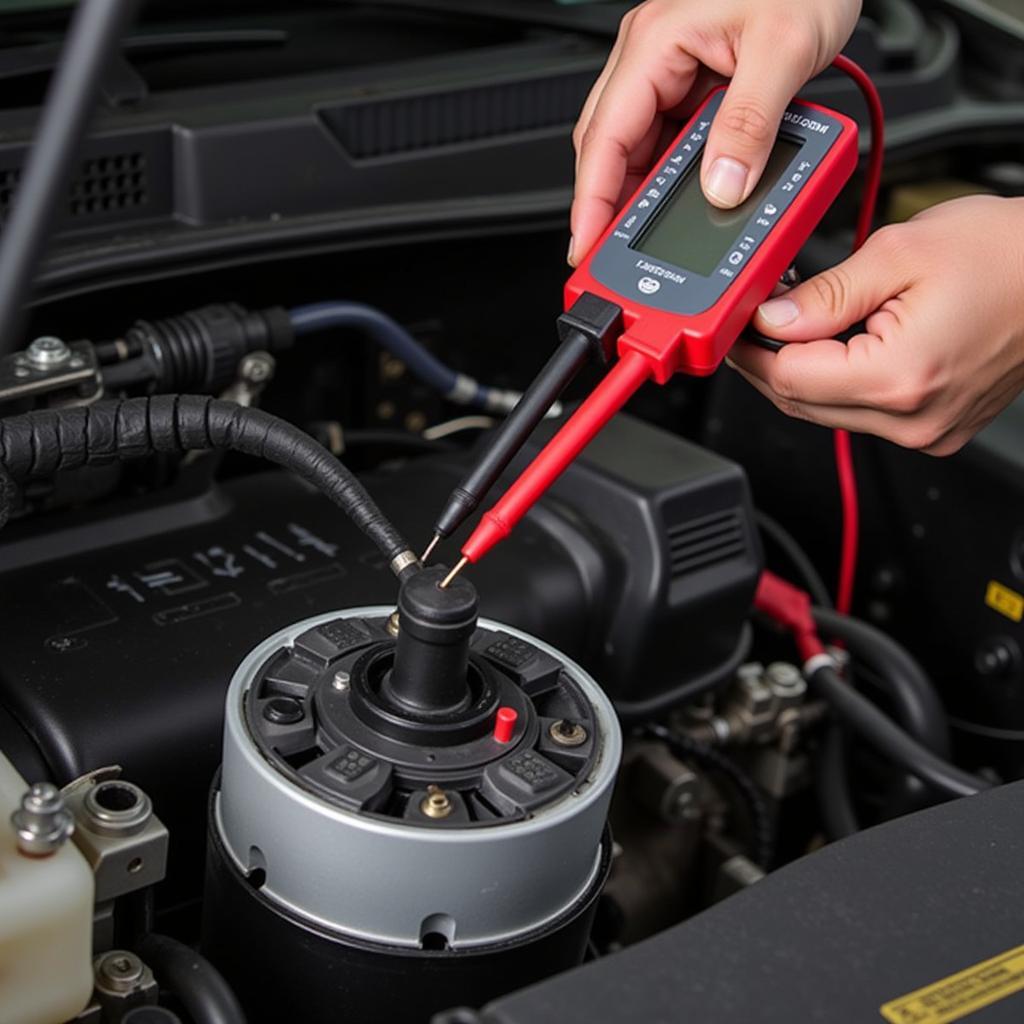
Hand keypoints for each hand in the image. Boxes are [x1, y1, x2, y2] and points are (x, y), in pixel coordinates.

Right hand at [569, 0, 860, 264]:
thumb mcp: (784, 49)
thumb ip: (750, 124)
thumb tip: (722, 187)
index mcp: (655, 43)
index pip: (603, 137)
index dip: (590, 201)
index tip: (586, 247)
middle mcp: (652, 58)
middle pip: (612, 152)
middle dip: (614, 207)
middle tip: (620, 259)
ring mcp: (670, 72)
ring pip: (640, 151)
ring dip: (651, 195)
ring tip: (661, 238)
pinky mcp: (694, 84)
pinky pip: (672, 143)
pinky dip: (680, 177)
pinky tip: (695, 200)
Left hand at [728, 196, 1023, 454]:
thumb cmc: (1009, 254)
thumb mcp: (899, 254)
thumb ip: (824, 294)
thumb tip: (770, 319)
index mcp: (899, 377)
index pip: (789, 378)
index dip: (750, 350)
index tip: (734, 326)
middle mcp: (912, 419)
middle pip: (801, 403)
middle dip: (766, 363)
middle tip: (751, 324)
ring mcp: (926, 430)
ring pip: (826, 412)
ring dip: (799, 374)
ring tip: (794, 326)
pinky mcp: (934, 428)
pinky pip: (861, 413)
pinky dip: (836, 383)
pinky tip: (833, 348)